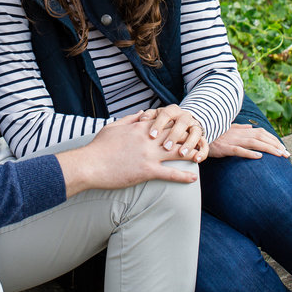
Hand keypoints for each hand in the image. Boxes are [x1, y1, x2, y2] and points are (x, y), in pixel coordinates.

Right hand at [55, 112, 197, 195]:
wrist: (89, 165)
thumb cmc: (99, 147)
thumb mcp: (113, 127)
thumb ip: (130, 119)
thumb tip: (143, 113)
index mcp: (140, 128)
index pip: (165, 121)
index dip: (177, 123)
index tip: (186, 125)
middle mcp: (148, 139)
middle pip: (175, 134)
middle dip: (189, 136)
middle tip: (201, 139)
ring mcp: (148, 155)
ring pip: (177, 152)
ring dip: (192, 154)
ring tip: (202, 156)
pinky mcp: (146, 171)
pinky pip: (170, 173)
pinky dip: (183, 176)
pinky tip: (193, 178)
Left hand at [140, 105, 209, 162]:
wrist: (181, 124)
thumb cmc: (163, 122)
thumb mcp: (155, 117)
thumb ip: (148, 117)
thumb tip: (141, 119)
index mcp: (172, 110)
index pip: (166, 114)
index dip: (159, 124)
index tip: (152, 135)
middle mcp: (185, 116)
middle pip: (182, 123)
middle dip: (174, 135)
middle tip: (166, 146)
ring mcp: (194, 126)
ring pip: (195, 133)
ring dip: (189, 143)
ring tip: (181, 154)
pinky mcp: (201, 137)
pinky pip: (205, 144)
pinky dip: (202, 152)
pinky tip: (196, 159)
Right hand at [208, 124, 289, 159]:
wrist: (198, 135)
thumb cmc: (213, 133)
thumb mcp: (228, 129)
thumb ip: (240, 127)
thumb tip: (251, 126)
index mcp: (241, 130)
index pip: (261, 133)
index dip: (273, 139)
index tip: (283, 147)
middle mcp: (239, 134)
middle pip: (261, 137)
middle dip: (276, 145)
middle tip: (287, 154)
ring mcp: (232, 141)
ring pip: (254, 143)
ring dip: (268, 148)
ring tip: (279, 155)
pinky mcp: (225, 148)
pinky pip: (239, 150)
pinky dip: (249, 153)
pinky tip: (259, 157)